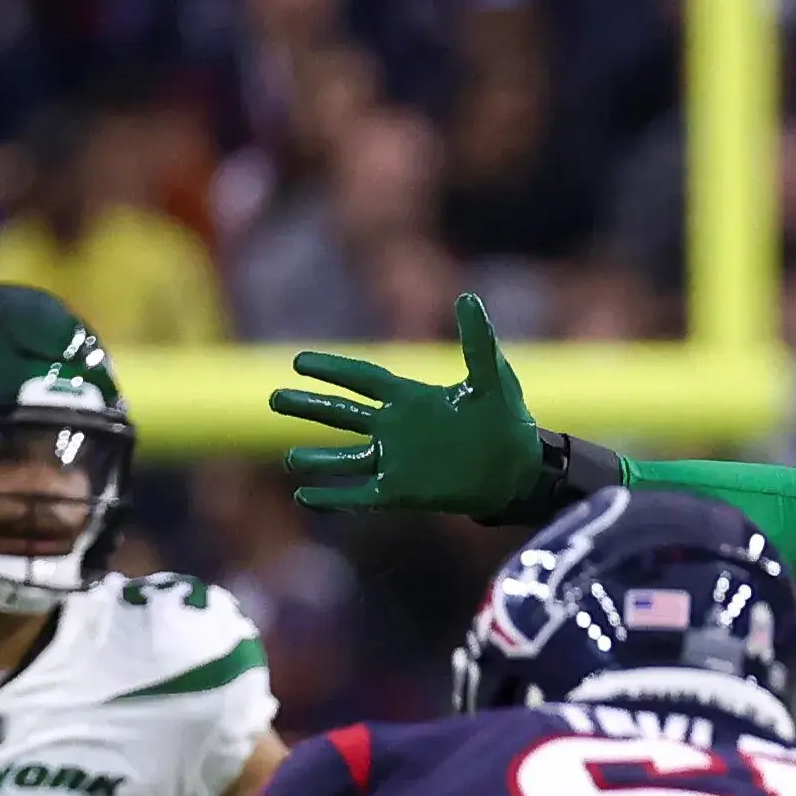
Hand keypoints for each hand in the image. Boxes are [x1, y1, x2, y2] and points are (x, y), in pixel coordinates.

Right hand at [273, 294, 541, 516]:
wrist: (520, 470)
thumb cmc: (507, 421)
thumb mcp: (493, 379)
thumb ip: (477, 342)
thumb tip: (468, 297)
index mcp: (411, 399)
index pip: (363, 380)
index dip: (332, 370)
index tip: (299, 362)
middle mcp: (397, 428)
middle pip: (343, 415)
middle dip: (310, 407)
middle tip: (274, 399)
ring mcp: (397, 461)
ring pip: (346, 458)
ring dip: (317, 459)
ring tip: (289, 458)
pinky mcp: (402, 492)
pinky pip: (360, 495)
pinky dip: (332, 497)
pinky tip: (305, 497)